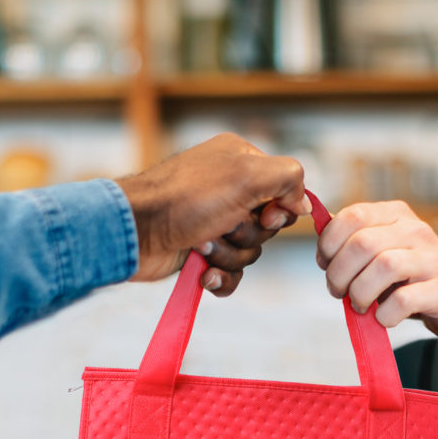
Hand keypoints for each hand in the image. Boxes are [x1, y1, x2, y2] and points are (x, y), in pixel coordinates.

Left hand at [118, 133, 310, 296]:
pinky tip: (202, 271)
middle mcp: (228, 189)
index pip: (284, 189)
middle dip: (248, 234)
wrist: (135, 231)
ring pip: (249, 251)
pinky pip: (231, 273)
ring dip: (229, 254)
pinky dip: (220, 277)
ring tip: (201, 244)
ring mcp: (213, 222)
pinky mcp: (200, 252)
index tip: (266, 214)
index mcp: (241, 162)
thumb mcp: (247, 174)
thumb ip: (288, 178)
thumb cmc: (187, 198)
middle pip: (268, 225)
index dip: (280, 209)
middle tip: (223, 225)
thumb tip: (302, 203)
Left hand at [317, 201, 437, 341]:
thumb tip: (322, 241)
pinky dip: (384, 314)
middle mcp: (415, 230)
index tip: (326, 265)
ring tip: (359, 305)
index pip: (352, 216)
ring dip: (360, 293)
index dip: (329, 244)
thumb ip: (352, 243)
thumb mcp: (382, 250)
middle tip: (338, 292)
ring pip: (384, 266)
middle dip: (339, 274)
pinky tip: (383, 317)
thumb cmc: (411, 277)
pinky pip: (403, 300)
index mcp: (395, 215)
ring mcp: (431, 258)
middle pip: (362, 243)